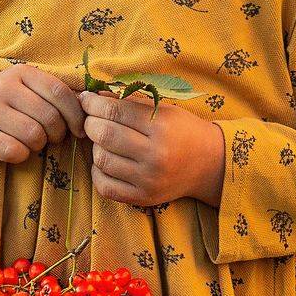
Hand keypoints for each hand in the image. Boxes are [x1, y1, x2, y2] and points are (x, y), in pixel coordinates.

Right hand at [0, 64, 87, 167]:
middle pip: (49, 116)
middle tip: (53, 139)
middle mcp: (3, 87)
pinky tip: (16, 151)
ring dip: (38, 145)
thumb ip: (56, 95)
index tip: (80, 130)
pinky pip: (14, 150)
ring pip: (33, 135)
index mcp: (22, 73)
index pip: (60, 92)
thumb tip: (97, 104)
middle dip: (57, 134)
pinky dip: (21, 155)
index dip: (76, 115)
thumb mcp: (29, 92)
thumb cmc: (8, 108)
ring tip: (33, 143)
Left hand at [78, 88, 221, 208]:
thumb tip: (93, 97)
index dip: (93, 104)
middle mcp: (156, 155)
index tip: (86, 99)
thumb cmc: (183, 130)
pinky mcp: (143, 198)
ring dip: (94, 146)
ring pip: (102, 160)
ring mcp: (148, 180)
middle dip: (90, 123)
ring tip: (102, 139)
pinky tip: (105, 161)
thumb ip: (129, 102)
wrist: (209, 164)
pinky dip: (97, 171)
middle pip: (105, 135)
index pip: (115, 112)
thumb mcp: (163, 109)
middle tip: (91, 118)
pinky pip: (105, 186)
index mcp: (162, 127)